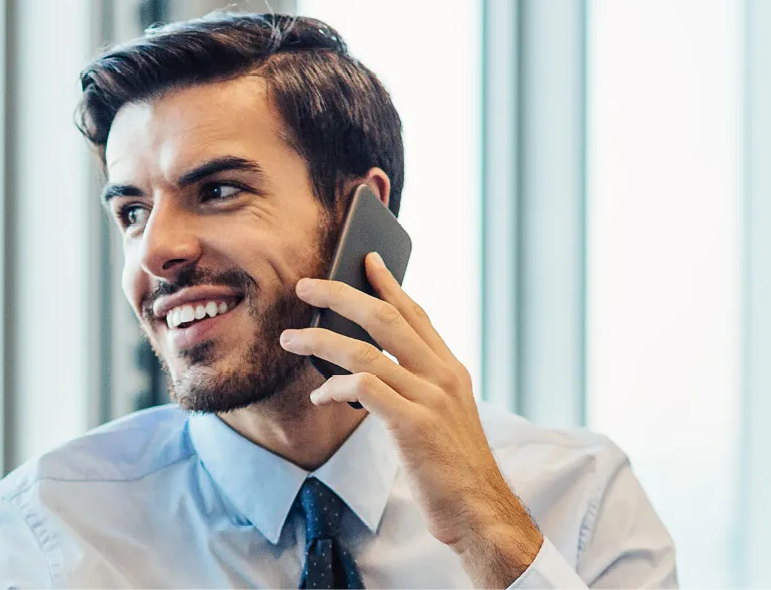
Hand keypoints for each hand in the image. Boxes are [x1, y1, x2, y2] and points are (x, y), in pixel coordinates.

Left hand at [279, 252, 542, 587]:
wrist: (479, 510)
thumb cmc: (452, 468)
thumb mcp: (441, 417)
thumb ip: (413, 387)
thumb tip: (365, 369)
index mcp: (451, 370)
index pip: (416, 315)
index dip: (389, 284)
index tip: (366, 259)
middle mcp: (443, 375)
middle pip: (386, 318)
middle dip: (341, 296)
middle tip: (307, 286)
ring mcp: (430, 398)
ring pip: (366, 349)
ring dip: (321, 340)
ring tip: (291, 339)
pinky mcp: (414, 424)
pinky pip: (364, 388)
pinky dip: (335, 386)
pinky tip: (320, 394)